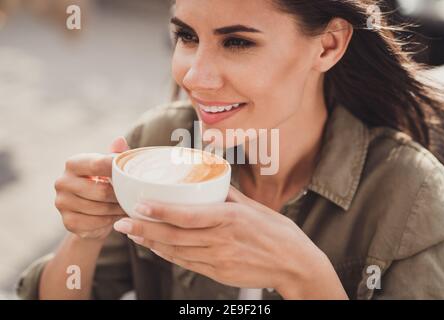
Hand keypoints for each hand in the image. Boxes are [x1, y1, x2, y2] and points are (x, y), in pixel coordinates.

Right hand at [54, 137, 128, 240]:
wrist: (92, 214)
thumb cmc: (104, 183)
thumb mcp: (109, 168)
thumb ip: (115, 155)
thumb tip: (121, 140)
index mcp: (73, 163)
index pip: (99, 165)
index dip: (118, 170)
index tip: (134, 175)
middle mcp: (62, 182)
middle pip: (101, 191)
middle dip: (121, 195)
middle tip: (137, 197)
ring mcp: (62, 203)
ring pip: (101, 209)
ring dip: (119, 209)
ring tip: (130, 206)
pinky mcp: (68, 222)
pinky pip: (96, 223)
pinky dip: (111, 221)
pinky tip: (118, 217)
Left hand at [113, 186, 346, 298]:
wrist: (294, 264)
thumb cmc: (277, 232)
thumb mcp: (254, 207)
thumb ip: (228, 195)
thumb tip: (209, 181)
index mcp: (231, 218)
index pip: (188, 215)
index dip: (161, 211)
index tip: (140, 205)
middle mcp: (222, 240)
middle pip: (175, 236)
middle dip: (144, 230)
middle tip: (121, 223)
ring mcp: (219, 259)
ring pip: (177, 252)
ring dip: (151, 243)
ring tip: (132, 234)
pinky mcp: (218, 273)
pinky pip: (187, 264)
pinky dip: (168, 256)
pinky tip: (156, 248)